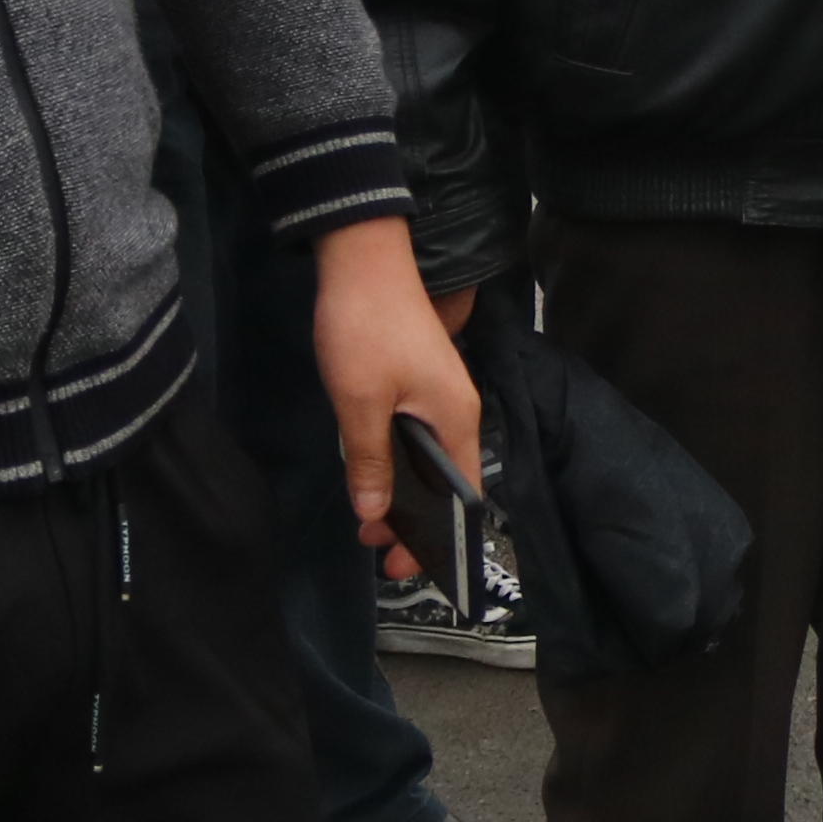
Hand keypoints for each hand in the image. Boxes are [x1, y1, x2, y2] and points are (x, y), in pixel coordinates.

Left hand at [314, 222, 483, 581]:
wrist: (362, 257)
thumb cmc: (367, 330)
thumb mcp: (361, 403)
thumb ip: (371, 462)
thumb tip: (375, 514)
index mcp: (455, 419)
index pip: (462, 495)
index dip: (438, 536)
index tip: (403, 564)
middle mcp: (457, 410)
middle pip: (448, 482)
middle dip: (416, 521)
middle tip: (375, 549)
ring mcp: (439, 394)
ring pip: (429, 459)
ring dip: (402, 493)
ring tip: (367, 520)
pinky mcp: (419, 380)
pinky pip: (416, 437)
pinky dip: (398, 464)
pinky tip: (371, 474)